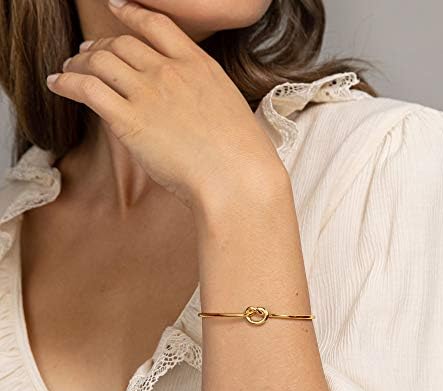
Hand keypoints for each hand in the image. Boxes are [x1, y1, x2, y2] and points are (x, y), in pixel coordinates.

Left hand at [46, 0, 283, 208]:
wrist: (237, 177)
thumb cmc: (242, 154)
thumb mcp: (229, 107)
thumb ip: (201, 93)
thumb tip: (185, 101)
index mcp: (198, 64)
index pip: (156, 24)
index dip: (131, 11)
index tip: (116, 7)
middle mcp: (170, 71)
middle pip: (122, 43)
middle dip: (100, 45)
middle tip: (87, 53)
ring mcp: (148, 93)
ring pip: (99, 60)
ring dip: (78, 62)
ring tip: (68, 69)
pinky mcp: (129, 120)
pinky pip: (87, 89)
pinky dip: (66, 82)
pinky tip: (58, 84)